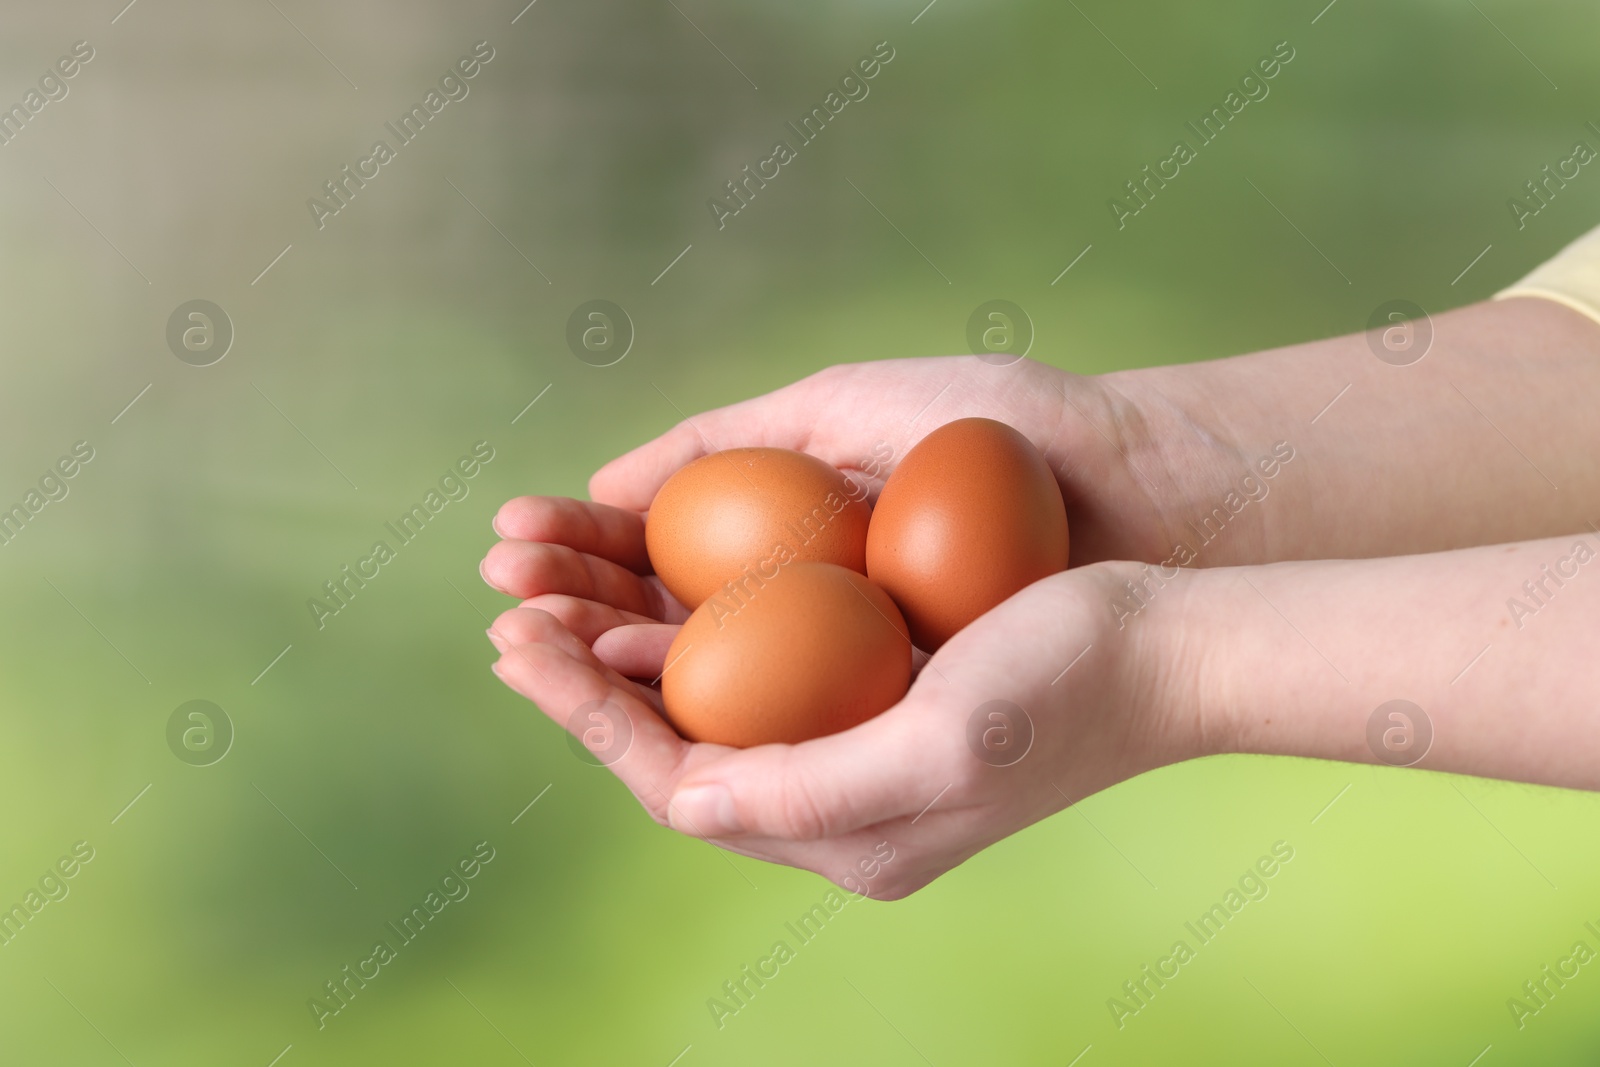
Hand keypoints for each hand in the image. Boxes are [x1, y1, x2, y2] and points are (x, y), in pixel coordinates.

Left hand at [485, 560, 1203, 896]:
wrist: (1169, 649)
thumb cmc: (1067, 683)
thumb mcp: (940, 740)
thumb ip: (808, 786)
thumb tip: (679, 799)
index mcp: (844, 837)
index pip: (676, 778)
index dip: (586, 713)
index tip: (518, 639)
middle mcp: (838, 811)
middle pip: (676, 749)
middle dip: (585, 686)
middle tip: (508, 613)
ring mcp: (857, 761)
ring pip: (709, 715)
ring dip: (628, 660)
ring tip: (554, 603)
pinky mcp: (877, 712)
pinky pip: (758, 685)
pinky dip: (692, 643)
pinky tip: (656, 600)